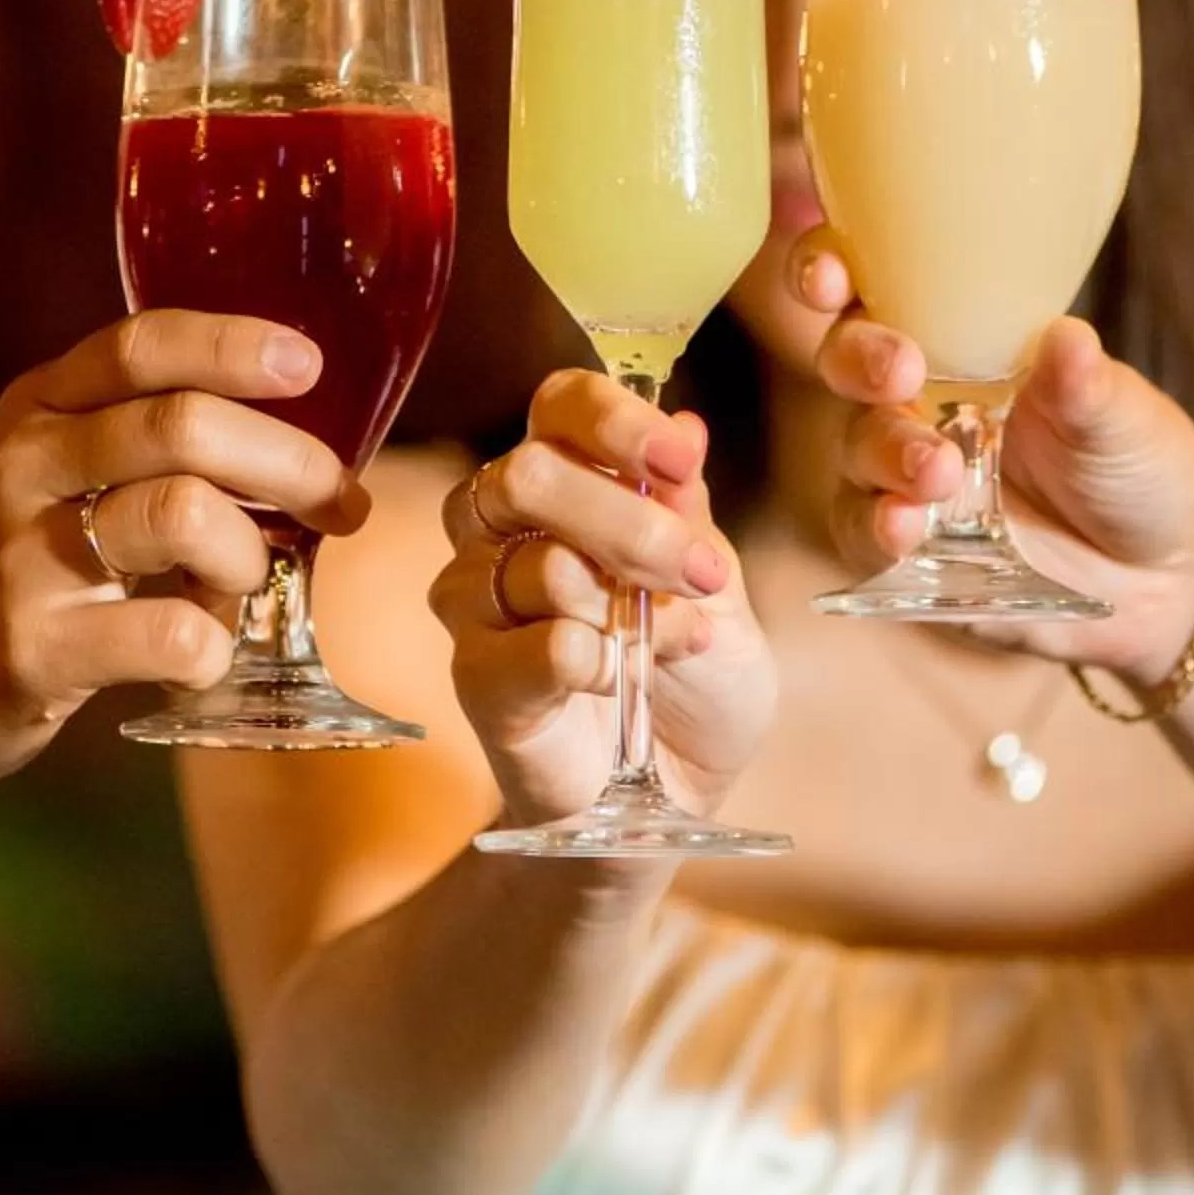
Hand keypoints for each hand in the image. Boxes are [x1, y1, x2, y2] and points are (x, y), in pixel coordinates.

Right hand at [0, 311, 369, 803]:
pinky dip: (212, 648)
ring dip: (246, 556)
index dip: (236, 344)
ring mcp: (20, 560)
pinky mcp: (30, 650)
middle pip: (186, 426)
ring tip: (240, 589)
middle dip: (293, 460)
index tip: (309, 365)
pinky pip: (168, 632)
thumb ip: (129, 443)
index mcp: (34, 411)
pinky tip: (198, 658)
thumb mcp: (31, 479)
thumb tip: (289, 440)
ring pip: (184, 515)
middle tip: (340, 502)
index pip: (143, 344)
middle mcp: (24, 467)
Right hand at [429, 370, 776, 831]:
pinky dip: (597, 659)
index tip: (677, 460)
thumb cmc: (694, 674)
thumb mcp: (715, 584)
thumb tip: (685, 425)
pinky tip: (629, 675)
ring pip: (535, 564)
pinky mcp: (478, 678)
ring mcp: (480, 603)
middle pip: (528, 475)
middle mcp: (503, 528)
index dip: (613, 421)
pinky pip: (532, 646)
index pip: (558, 407)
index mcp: (566, 482)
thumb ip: (687, 511)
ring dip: (625, 601)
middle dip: (627, 521)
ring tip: (679, 638)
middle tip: (698, 571)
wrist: (677, 787)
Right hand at [794, 229, 1193, 679]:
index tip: (832, 280)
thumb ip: (1085, 384)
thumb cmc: (1140, 464)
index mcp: (964, 335)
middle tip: (900, 373)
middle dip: (860, 360)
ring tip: (937, 473)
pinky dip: (875, 525)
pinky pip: (863, 529)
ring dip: (883, 451)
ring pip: (855, 445)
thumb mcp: (1124, 418)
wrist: (1164, 574)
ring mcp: (907, 469)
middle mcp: (921, 395)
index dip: (831, 270)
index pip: (877, 285)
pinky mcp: (909, 541)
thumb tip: (1067, 336)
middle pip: (846, 360)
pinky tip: (905, 527)